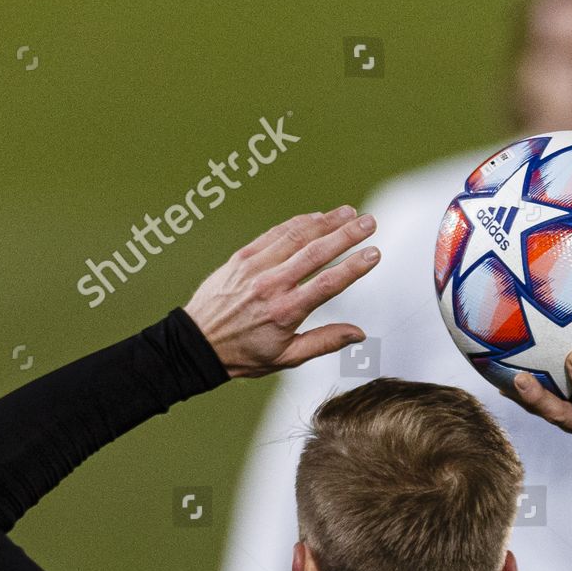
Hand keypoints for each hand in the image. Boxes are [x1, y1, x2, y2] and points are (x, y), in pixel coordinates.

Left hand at [184, 206, 378, 377]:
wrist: (197, 343)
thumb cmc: (243, 354)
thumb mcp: (286, 358)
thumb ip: (324, 342)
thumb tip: (358, 334)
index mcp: (286, 312)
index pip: (329, 283)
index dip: (355, 266)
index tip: (374, 253)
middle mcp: (272, 285)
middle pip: (317, 252)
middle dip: (347, 234)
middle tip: (370, 221)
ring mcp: (255, 268)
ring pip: (296, 236)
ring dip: (325, 221)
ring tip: (348, 212)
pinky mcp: (241, 257)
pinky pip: (274, 234)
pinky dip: (297, 223)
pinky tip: (316, 217)